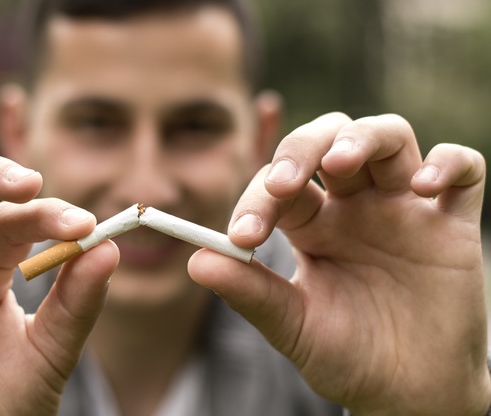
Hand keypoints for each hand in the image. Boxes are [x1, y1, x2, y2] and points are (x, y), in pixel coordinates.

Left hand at [188, 113, 490, 414]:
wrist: (406, 393)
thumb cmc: (345, 356)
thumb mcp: (293, 326)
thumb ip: (250, 293)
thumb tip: (196, 262)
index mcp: (311, 224)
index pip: (280, 185)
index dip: (258, 199)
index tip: (242, 237)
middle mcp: (354, 205)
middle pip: (328, 139)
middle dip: (303, 148)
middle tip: (284, 184)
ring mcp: (404, 208)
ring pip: (389, 136)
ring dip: (363, 137)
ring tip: (341, 163)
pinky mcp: (453, 224)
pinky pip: (465, 169)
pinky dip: (448, 163)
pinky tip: (424, 186)